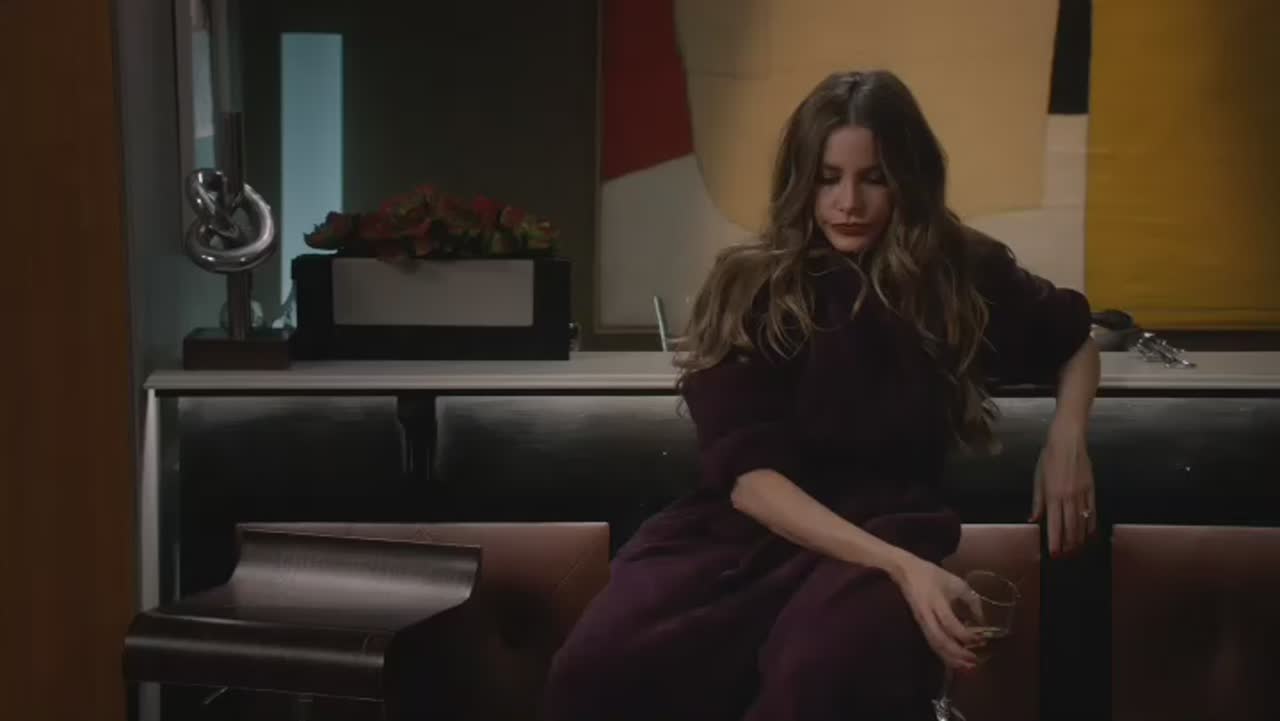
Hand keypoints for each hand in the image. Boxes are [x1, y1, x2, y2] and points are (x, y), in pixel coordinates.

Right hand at [889, 554, 982, 670]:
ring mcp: (921, 622)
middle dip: (958, 654)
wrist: (905, 571)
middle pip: (940, 641)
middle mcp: (927, 615)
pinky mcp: (920, 626)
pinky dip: (944, 655)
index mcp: (936, 601)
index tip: (982, 639)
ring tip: (967, 666)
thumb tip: (982, 621)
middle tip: (975, 660)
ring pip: (935, 646)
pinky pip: (932, 644)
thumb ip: (971, 600)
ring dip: (951, 658)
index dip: (966, 635)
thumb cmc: (933, 575)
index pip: (950, 624)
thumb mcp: (956, 582)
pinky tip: (955, 660)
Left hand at [1030, 424, 1095, 556]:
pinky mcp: (1092, 489)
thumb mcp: (1038, 479)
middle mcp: (1068, 497)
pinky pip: (1093, 512)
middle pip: (1070, 527)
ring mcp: (1082, 494)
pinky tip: (1090, 534)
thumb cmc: (1050, 457)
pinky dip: (1092, 525)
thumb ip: (1037, 501)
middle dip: (1068, 545)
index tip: (1054, 553)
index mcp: (1053, 495)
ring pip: (1082, 522)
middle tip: (1066, 556)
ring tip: (1077, 550)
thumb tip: (1034, 519)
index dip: (1055, 541)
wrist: (1068, 441)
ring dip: (1080, 539)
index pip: (1055, 524)